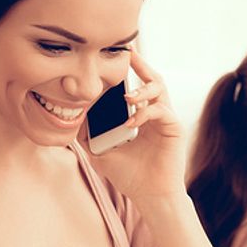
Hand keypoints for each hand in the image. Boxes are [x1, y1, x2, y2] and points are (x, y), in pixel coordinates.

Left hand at [88, 50, 186, 203]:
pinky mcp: (174, 128)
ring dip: (142, 88)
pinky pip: (161, 111)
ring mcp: (167, 119)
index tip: (113, 56)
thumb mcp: (102, 153)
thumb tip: (71, 120)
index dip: (127, 70)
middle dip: (139, 63)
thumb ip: (89, 136)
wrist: (151, 196)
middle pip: (151, 78)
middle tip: (127, 49)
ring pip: (160, 89)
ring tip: (127, 96)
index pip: (136, 85)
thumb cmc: (131, 176)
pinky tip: (132, 121)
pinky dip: (145, 113)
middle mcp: (156, 113)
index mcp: (142, 116)